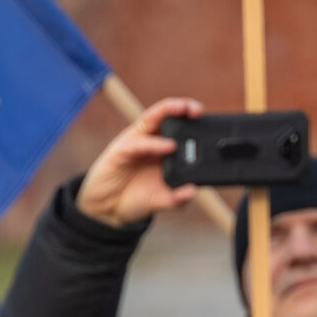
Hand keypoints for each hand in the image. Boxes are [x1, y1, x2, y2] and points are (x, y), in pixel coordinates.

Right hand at [73, 97, 203, 229]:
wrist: (107, 210)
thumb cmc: (134, 198)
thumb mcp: (160, 200)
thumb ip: (177, 198)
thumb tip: (192, 191)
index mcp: (162, 147)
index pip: (179, 125)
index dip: (193, 120)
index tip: (209, 122)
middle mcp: (150, 140)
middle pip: (167, 114)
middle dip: (184, 107)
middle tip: (198, 111)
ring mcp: (135, 142)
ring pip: (153, 117)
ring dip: (170, 110)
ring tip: (186, 111)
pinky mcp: (121, 150)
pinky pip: (139, 142)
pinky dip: (155, 143)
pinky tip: (169, 147)